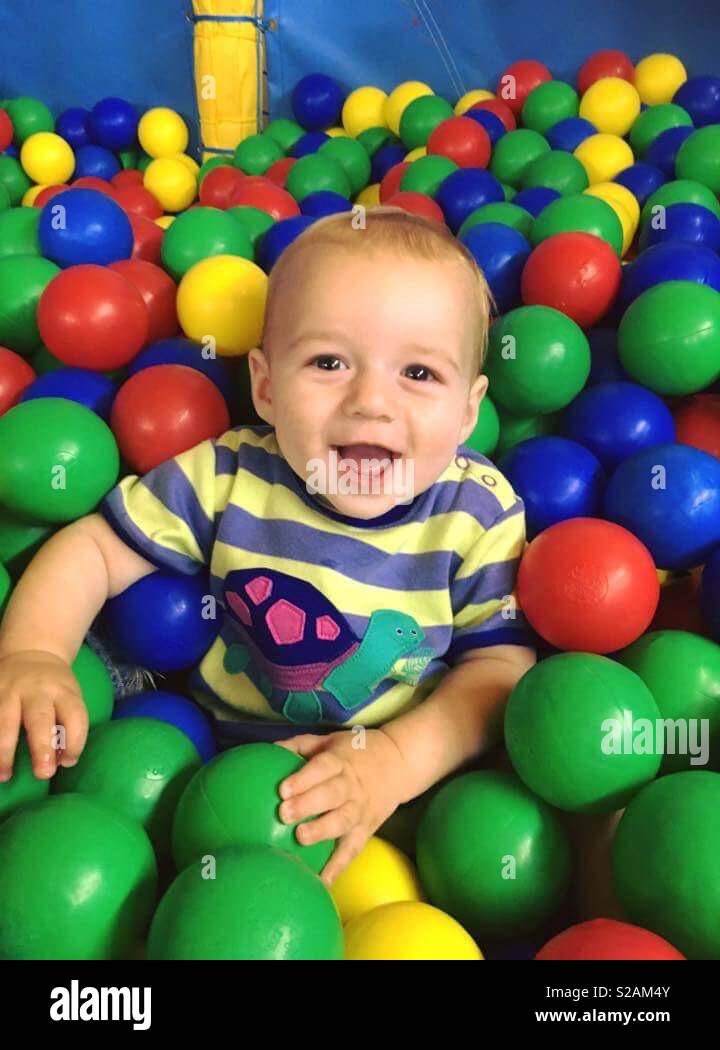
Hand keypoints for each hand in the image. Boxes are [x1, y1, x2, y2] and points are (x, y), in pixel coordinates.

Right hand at [0, 650, 88, 780]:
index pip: (74, 716)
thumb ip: (69, 726)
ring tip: (4, 775)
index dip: (75, 742)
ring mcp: (8, 690)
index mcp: (63, 691)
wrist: (31, 652)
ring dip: (4, 751)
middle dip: (42, 748)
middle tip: (43, 774)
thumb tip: (62, 762)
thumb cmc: (54, 687)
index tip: (67, 762)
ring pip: (4, 721)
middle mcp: (36, 690)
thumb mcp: (70, 697)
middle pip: (40, 718)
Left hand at [276, 728, 408, 884]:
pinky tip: (321, 882)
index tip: (282, 789)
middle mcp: (351, 786)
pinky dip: (338, 867)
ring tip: (300, 838)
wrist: (399, 762)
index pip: (322, 768)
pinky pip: (352, 850)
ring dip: (322, 831)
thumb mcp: (330, 741)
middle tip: (284, 814)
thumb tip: (267, 752)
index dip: (303, 779)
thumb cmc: (355, 752)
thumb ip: (299, 745)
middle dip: (308, 805)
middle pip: (331, 795)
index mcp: (341, 761)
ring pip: (342, 821)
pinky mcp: (366, 829)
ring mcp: (360, 809)